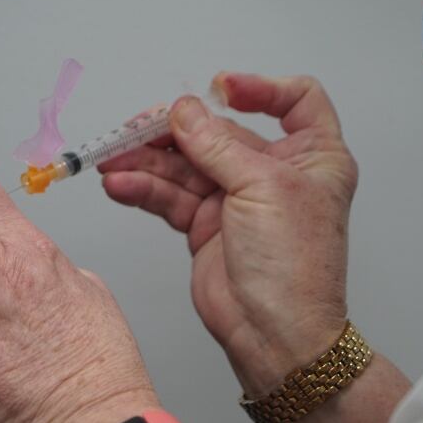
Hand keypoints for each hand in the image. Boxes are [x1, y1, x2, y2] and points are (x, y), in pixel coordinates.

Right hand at [99, 73, 356, 396]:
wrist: (273, 334)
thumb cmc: (294, 266)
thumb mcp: (261, 189)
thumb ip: (216, 146)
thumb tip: (182, 111)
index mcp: (310, 156)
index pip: (295, 102)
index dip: (262, 88)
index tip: (222, 88)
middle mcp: (272, 172)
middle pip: (218, 134)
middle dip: (175, 132)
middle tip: (136, 130)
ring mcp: (235, 198)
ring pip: (185, 165)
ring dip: (147, 162)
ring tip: (113, 161)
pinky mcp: (204, 223)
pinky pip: (169, 196)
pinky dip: (144, 189)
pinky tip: (121, 185)